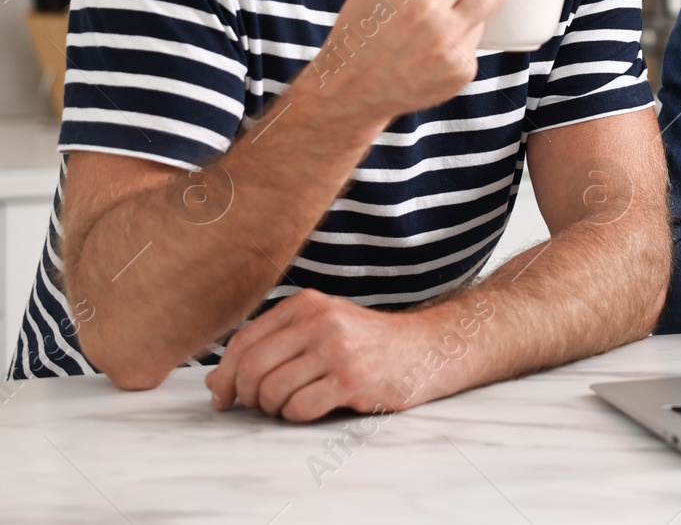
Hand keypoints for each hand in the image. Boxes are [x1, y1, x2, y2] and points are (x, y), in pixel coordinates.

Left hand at [205, 289, 478, 421]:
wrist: (425, 348)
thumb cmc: (365, 342)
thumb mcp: (319, 329)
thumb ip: (270, 346)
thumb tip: (215, 382)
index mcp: (307, 304)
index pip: (243, 341)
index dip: (225, 375)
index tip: (224, 396)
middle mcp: (320, 321)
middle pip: (252, 367)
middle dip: (247, 395)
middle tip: (260, 404)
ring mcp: (338, 350)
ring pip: (272, 391)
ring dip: (274, 409)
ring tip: (293, 403)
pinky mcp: (352, 380)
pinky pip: (299, 408)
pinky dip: (297, 416)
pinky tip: (314, 408)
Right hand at [307, 0, 505, 121]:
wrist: (349, 88)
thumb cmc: (360, 27)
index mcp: (423, 4)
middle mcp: (445, 34)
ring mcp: (457, 59)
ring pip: (484, 18)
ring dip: (465, 13)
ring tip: (430, 23)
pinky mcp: (462, 76)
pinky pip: (475, 45)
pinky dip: (459, 40)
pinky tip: (430, 46)